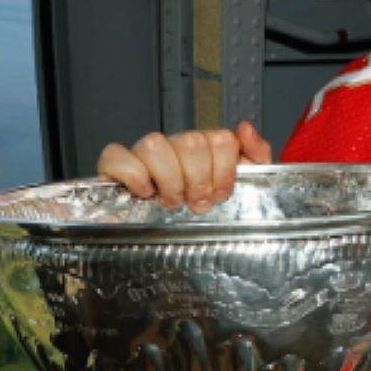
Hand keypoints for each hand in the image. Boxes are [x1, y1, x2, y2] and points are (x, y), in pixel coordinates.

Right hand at [95, 121, 271, 210]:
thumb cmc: (205, 212)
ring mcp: (143, 156)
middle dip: (198, 180)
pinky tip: (144, 191)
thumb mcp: (244, 187)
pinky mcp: (114, 168)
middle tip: (195, 202)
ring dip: (168, 180)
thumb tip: (245, 128)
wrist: (178, 242)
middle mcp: (174, 147)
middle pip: (191, 142)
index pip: (220, 138)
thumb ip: (255, 156)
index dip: (224, 170)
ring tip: (172, 201)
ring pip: (154, 144)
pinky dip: (131, 173)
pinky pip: (115, 155)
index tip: (220, 194)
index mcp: (204, 149)